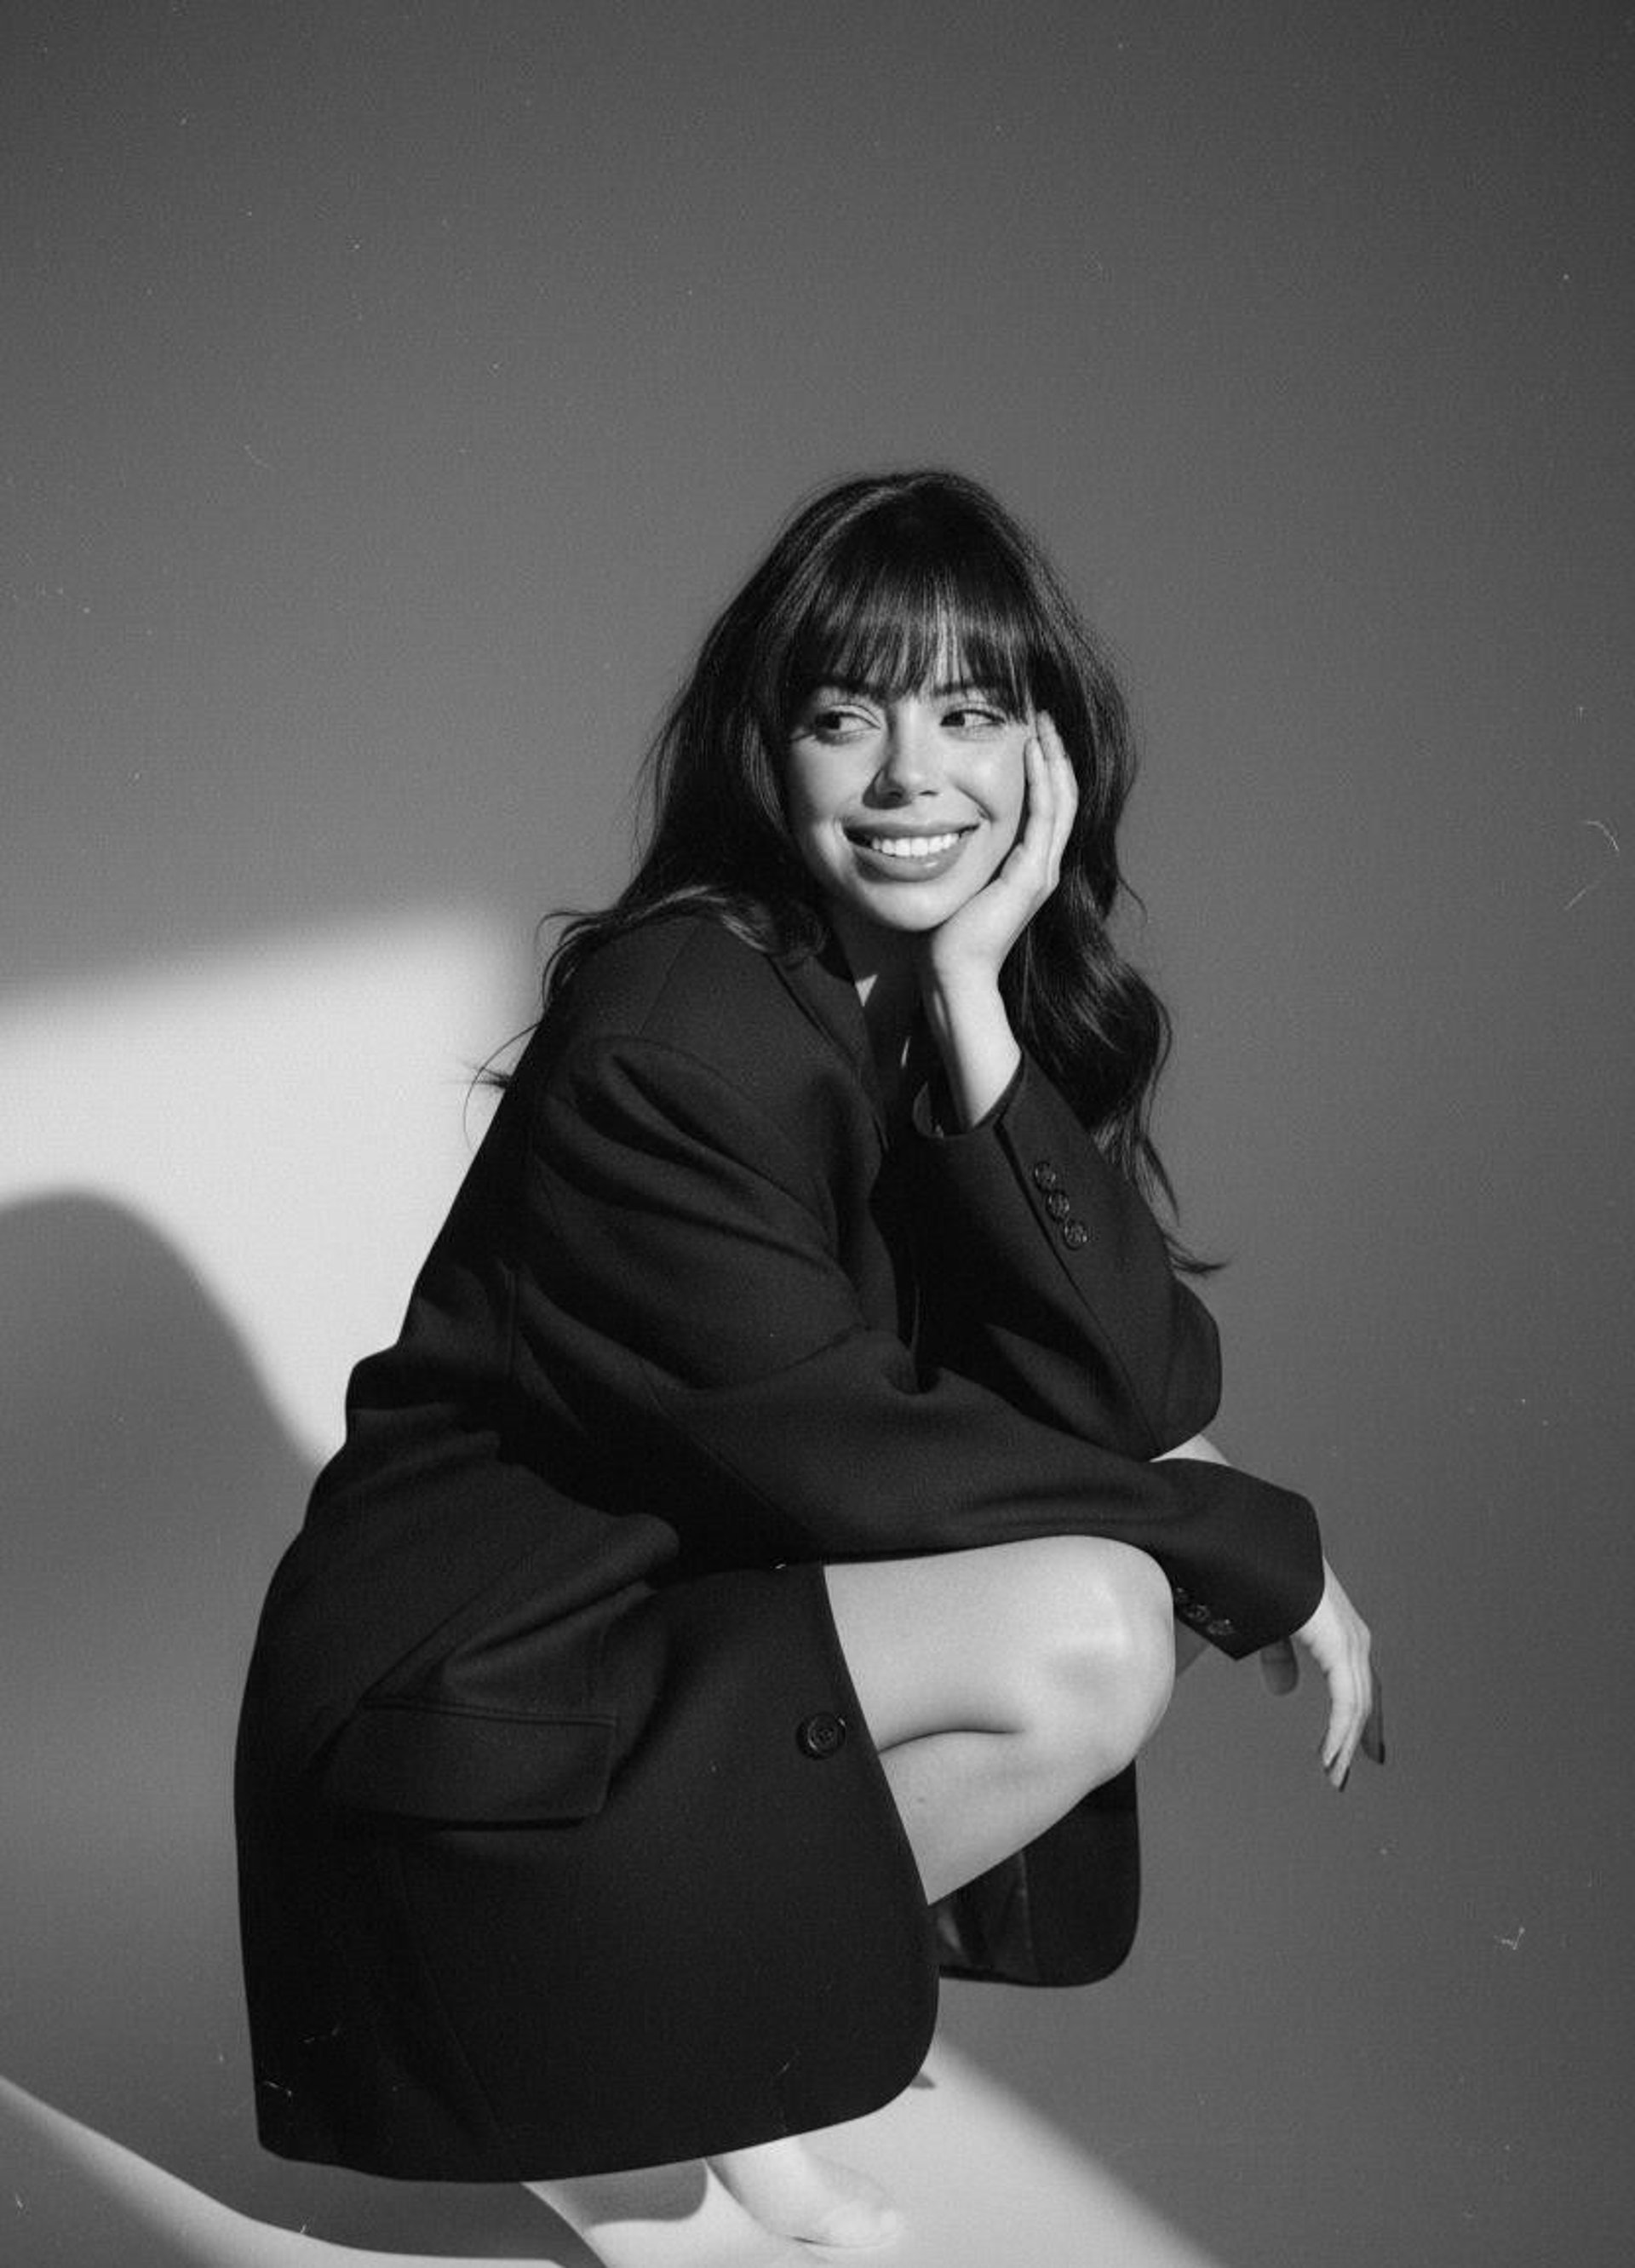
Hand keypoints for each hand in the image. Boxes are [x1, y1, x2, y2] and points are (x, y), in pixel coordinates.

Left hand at [917, 712, 1077, 995]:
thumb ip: (964, 853)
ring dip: (1053, 757)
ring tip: (1043, 722)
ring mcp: (1042, 871)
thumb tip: (939, 823)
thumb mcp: (960, 880)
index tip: (1032, 732)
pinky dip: (1041, 780)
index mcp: (1031, 867)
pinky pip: (1043, 816)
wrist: (953, 972)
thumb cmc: (946, 933)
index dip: (1047, 767)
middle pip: (1064, 796)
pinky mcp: (1031, 876)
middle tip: (1044, 715)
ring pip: (1060, 799)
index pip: (1049, 805)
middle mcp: (1044, 866)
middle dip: (1056, 753)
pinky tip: (1032, 751)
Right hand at [1260, 1558, 1384, 1789]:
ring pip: (1357, 1707)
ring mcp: (1352, 1644)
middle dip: (1358, 1738)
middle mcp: (1355, 1640)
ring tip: (1333, 1773)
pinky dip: (1339, 1732)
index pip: (1362, 1684)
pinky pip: (1347, 1702)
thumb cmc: (1268, 1580)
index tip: (1362, 1748)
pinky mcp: (1341, 1649)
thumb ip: (1281, 1658)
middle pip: (1365, 1700)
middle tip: (1345, 1772)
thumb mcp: (1273, 1630)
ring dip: (1345, 1743)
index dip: (1362, 1718)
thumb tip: (1284, 1691)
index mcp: (1343, 1633)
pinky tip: (1329, 1754)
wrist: (1263, 1550)